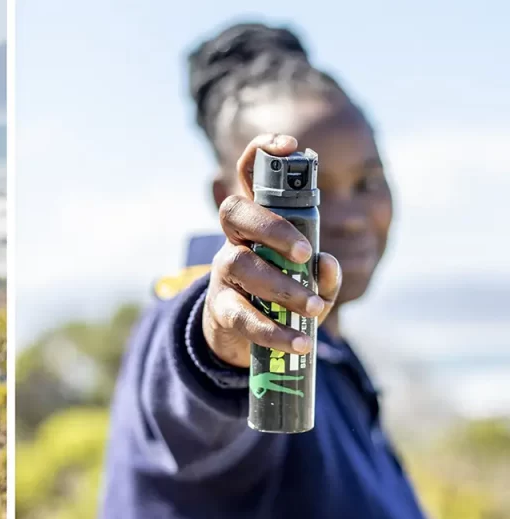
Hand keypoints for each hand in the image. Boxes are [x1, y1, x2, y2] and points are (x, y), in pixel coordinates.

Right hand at [202, 134, 342, 368]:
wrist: (241, 339)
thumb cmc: (279, 297)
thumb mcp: (307, 281)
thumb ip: (323, 273)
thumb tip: (327, 264)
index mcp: (256, 222)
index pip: (249, 174)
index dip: (262, 152)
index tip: (290, 145)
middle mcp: (233, 240)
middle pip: (234, 213)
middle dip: (271, 227)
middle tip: (305, 254)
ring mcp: (222, 273)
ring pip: (241, 265)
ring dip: (282, 286)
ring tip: (313, 307)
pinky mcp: (221, 309)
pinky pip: (243, 316)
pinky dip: (275, 332)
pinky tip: (302, 342)